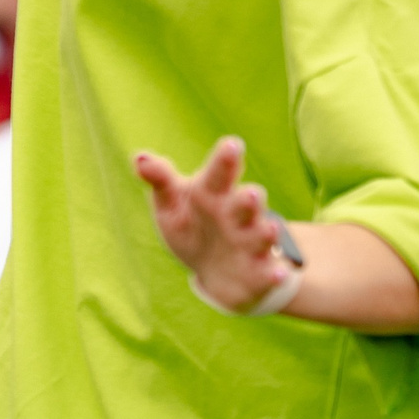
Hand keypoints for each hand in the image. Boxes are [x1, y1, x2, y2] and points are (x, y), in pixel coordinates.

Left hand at [133, 138, 292, 311]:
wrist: (218, 271)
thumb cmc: (193, 226)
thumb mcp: (171, 205)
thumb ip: (161, 182)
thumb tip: (139, 159)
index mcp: (214, 195)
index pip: (219, 175)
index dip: (225, 161)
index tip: (231, 145)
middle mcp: (238, 216)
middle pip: (245, 205)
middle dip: (249, 200)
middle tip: (252, 193)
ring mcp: (251, 244)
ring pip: (260, 236)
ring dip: (266, 233)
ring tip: (269, 228)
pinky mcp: (260, 273)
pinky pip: (269, 273)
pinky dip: (275, 273)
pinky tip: (278, 273)